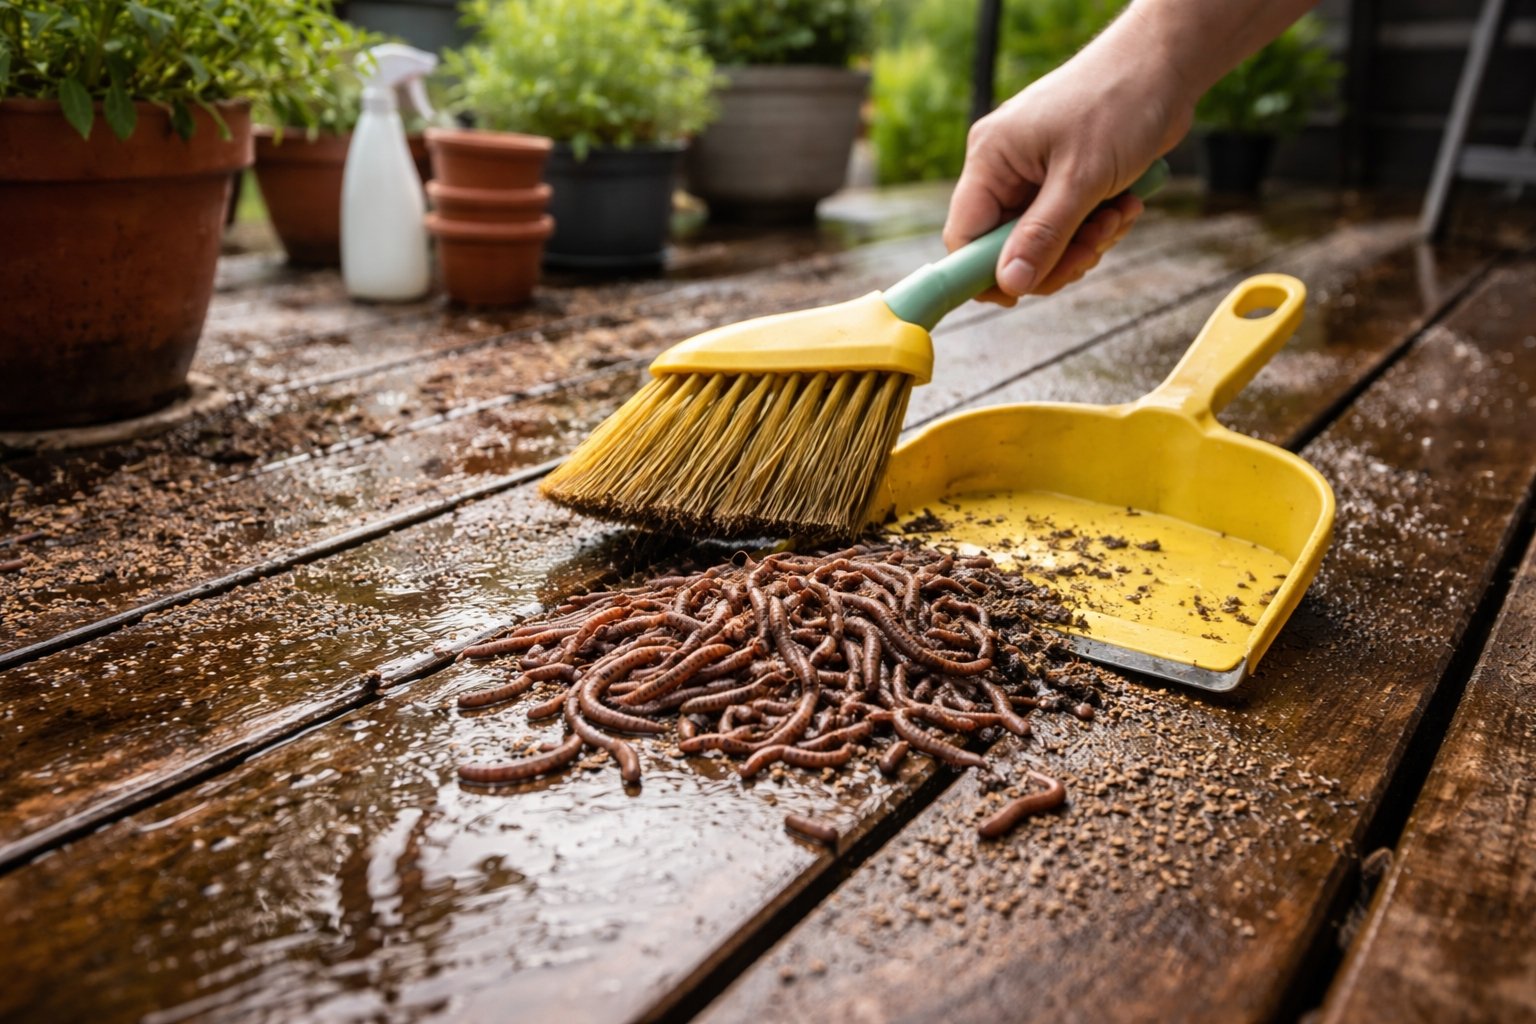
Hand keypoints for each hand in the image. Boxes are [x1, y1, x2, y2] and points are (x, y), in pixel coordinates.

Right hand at [943, 32, 1191, 302]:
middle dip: (1055, 256)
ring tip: (1118, 215)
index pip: (964, 235)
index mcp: (991, 160)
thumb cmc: (1119, 103)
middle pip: (1007, 248)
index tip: (1019, 295)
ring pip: (1042, 243)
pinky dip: (1096, 227)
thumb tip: (1009, 284)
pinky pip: (1068, 228)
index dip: (985, 272)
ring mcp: (1034, 176)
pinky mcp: (1063, 181)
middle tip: (1094, 245)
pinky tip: (1125, 204)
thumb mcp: (1081, 178)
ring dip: (1084, 243)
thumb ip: (1043, 235)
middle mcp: (1005, 169)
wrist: (1165, 66)